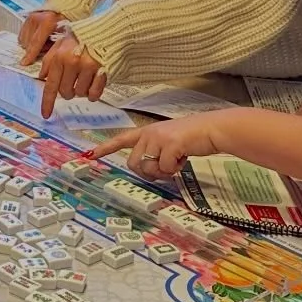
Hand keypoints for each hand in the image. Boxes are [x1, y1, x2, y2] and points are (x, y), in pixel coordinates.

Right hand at [17, 8, 63, 64]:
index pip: (36, 42)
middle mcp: (37, 18)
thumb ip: (55, 46)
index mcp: (48, 22)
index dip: (30, 54)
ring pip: (24, 40)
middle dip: (35, 50)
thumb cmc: (67, 22)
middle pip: (28, 43)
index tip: (25, 63)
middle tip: (47, 46)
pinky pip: (22, 35)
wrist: (64, 8)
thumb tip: (47, 58)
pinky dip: (28, 39)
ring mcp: (31, 17)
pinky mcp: (27, 17)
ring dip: (31, 45)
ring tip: (43, 41)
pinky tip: (37, 36)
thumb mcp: (64, 35)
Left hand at [38, 33, 106, 117]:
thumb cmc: (83, 38)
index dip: (47, 102)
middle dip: (68, 91)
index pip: (51, 85)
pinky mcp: (102, 71)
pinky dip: (93, 94)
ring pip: (80, 94)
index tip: (46, 114)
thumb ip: (50, 60)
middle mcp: (72, 62)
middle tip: (74, 81)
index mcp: (59, 57)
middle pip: (65, 92)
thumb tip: (41, 77)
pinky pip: (94, 93)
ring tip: (86, 78)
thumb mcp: (61, 44)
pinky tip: (94, 85)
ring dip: (82, 90)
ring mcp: (88, 67)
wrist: (107, 30)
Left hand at [102, 115, 226, 177]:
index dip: (105, 148)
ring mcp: (157, 137)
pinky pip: (164, 168)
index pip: (121, 139)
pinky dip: (176, 169)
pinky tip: (184, 157)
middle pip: (133, 163)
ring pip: (147, 167)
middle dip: (148, 172)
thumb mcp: (169, 143)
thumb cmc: (193, 138)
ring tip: (176, 160)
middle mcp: (149, 133)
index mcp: (147, 132)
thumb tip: (148, 170)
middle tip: (165, 168)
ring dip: (162, 171)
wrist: (212, 129)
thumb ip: (155, 153)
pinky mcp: (168, 144)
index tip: (89, 154)